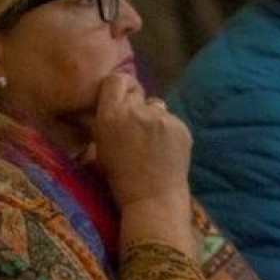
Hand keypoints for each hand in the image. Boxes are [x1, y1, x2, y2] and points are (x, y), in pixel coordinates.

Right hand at [88, 74, 193, 251]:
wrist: (152, 199)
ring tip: (151, 141)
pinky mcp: (181, 126)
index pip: (116, 80)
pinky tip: (164, 149)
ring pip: (156, 104)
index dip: (118, 88)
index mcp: (111, 116)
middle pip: (136, 90)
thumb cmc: (119, 178)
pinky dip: (168, 130)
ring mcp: (162, 118)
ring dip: (152, 116)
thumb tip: (99, 107)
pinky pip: (171, 119)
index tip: (119, 99)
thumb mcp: (100, 147)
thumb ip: (101, 122)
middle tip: (134, 125)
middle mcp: (137, 112)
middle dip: (135, 103)